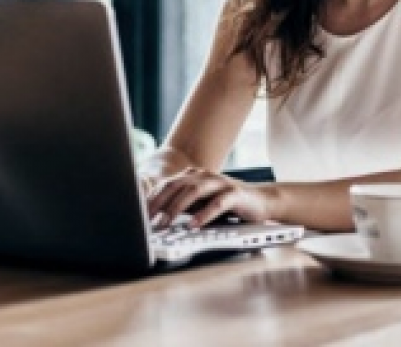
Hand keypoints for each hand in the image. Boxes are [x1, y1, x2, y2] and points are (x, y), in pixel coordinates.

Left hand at [147, 167, 272, 228]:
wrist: (261, 201)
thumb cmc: (226, 204)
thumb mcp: (200, 204)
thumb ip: (181, 205)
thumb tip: (155, 216)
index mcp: (193, 176)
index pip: (167, 185)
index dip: (151, 198)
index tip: (139, 215)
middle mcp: (204, 175)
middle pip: (176, 186)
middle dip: (159, 203)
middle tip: (148, 219)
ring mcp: (220, 183)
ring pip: (193, 191)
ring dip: (177, 208)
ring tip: (166, 223)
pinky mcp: (235, 194)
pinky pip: (217, 204)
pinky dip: (203, 214)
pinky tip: (193, 225)